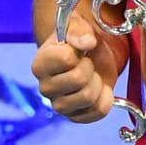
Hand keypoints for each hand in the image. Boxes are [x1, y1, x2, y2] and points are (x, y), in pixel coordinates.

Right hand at [31, 4, 126, 122]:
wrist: (90, 57)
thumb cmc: (79, 41)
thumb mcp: (77, 27)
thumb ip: (79, 31)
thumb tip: (87, 42)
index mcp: (40, 64)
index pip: (66, 59)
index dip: (80, 51)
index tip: (78, 49)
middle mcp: (45, 87)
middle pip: (78, 80)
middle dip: (90, 67)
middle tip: (88, 62)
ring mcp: (59, 105)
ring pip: (88, 97)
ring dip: (98, 83)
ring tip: (92, 75)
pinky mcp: (75, 117)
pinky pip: (98, 111)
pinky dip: (105, 98)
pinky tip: (99, 89)